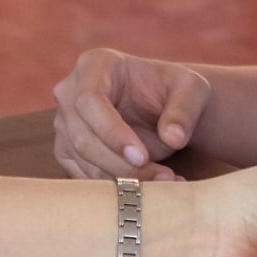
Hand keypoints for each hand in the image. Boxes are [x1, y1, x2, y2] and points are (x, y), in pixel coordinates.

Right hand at [52, 48, 210, 180]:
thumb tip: (173, 137)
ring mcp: (64, 124)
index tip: (142, 157)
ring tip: (164, 183)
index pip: (90, 100)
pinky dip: (115, 189)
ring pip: (83, 161)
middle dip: (121, 164)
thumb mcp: (191, 90)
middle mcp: (69, 92)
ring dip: (123, 180)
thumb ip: (184, 110)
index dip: (112, 132)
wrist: (165, 108)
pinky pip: (84, 176)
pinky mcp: (67, 151)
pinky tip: (148, 191)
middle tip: (162, 178)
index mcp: (94, 65)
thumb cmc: (175, 91)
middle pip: (83, 137)